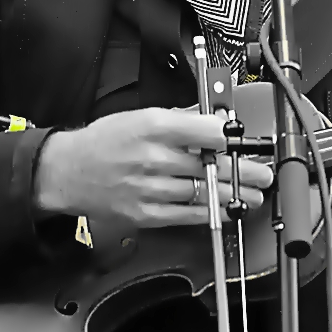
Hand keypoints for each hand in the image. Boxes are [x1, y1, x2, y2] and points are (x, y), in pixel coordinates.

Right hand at [33, 107, 274, 226]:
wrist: (68, 171)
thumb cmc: (104, 141)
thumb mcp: (140, 116)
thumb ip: (179, 119)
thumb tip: (214, 122)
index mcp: (152, 127)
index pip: (204, 132)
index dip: (231, 138)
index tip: (247, 141)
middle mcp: (152, 158)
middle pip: (208, 166)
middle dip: (242, 171)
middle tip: (263, 173)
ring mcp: (149, 188)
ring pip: (201, 192)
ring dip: (233, 195)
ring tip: (254, 194)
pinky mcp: (144, 213)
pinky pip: (185, 215)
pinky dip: (210, 214)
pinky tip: (226, 210)